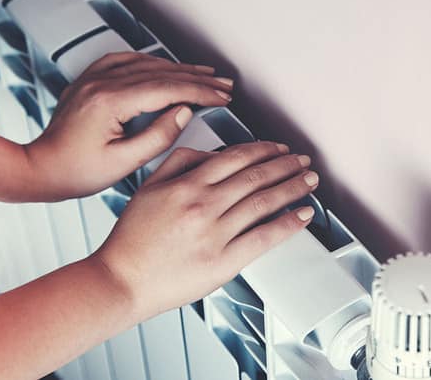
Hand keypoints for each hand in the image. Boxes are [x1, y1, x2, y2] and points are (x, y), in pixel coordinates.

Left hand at [24, 52, 233, 200]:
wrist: (40, 169)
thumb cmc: (76, 172)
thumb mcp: (124, 163)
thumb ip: (158, 137)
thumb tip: (183, 113)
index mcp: (110, 102)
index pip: (167, 89)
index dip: (199, 92)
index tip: (221, 97)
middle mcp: (101, 83)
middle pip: (160, 73)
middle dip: (197, 79)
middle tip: (223, 86)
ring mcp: (93, 78)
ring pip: (146, 64)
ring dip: (178, 69)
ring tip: (204, 76)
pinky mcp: (89, 81)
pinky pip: (125, 60)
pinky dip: (150, 62)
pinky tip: (164, 66)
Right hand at [93, 141, 319, 320]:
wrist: (122, 280)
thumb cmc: (133, 239)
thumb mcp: (149, 187)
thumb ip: (179, 162)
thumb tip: (212, 152)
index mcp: (186, 184)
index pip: (235, 158)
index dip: (264, 150)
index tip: (279, 150)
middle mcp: (203, 205)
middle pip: (256, 177)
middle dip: (285, 165)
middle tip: (302, 161)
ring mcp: (214, 234)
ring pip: (264, 202)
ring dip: (292, 187)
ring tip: (309, 181)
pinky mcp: (223, 262)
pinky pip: (263, 238)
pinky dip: (287, 224)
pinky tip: (302, 215)